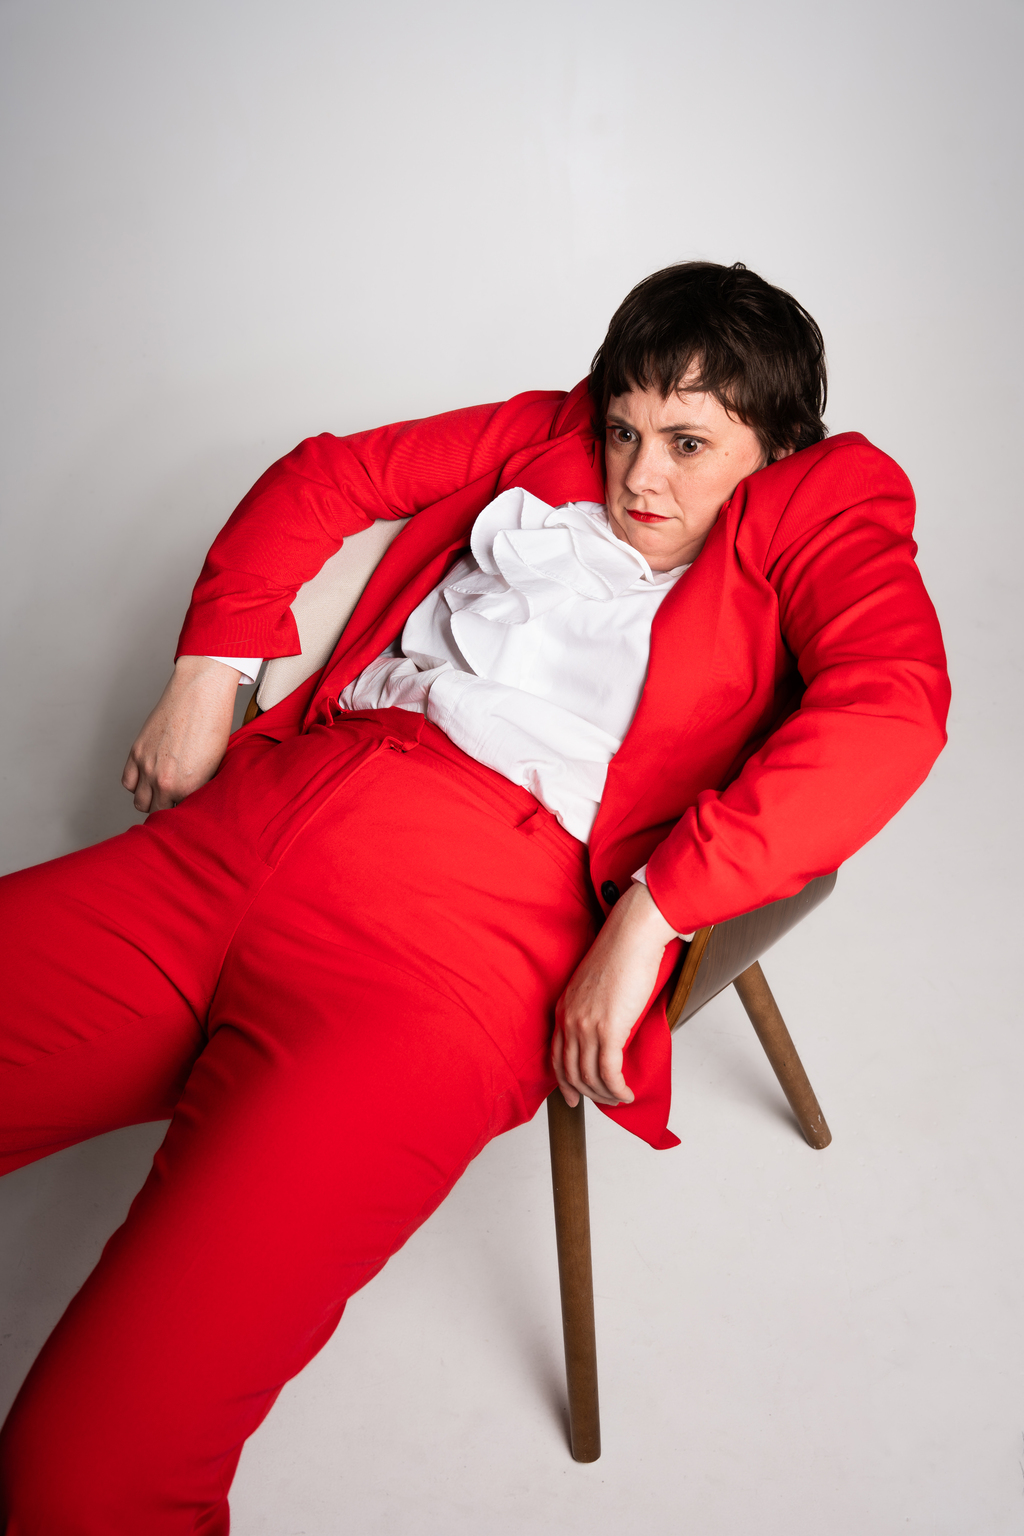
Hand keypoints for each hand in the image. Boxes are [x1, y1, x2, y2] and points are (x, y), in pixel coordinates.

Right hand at [121, 656, 241, 811]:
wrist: (199, 694)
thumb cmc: (214, 725)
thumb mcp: (216, 764)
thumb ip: (201, 787)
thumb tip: (193, 798)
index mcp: (189, 787)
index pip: (181, 815)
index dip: (186, 811)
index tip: (189, 807)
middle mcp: (165, 781)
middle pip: (157, 812)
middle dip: (167, 808)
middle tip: (176, 800)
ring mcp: (147, 767)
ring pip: (140, 801)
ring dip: (150, 799)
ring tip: (162, 790)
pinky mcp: (136, 752)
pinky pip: (127, 782)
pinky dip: (136, 784)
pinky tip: (149, 777)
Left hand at [552, 881, 676, 1107]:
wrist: (632, 936)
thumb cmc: (621, 954)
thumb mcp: (596, 986)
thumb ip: (594, 1010)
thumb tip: (608, 1033)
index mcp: (563, 1007)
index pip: (556, 1056)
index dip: (564, 1082)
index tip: (573, 1097)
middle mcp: (569, 1019)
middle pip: (570, 1071)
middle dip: (587, 1093)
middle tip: (604, 1101)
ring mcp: (586, 1025)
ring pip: (589, 1076)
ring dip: (605, 1094)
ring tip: (620, 1097)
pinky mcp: (608, 1029)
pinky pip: (609, 1072)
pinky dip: (617, 1089)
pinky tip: (626, 1093)